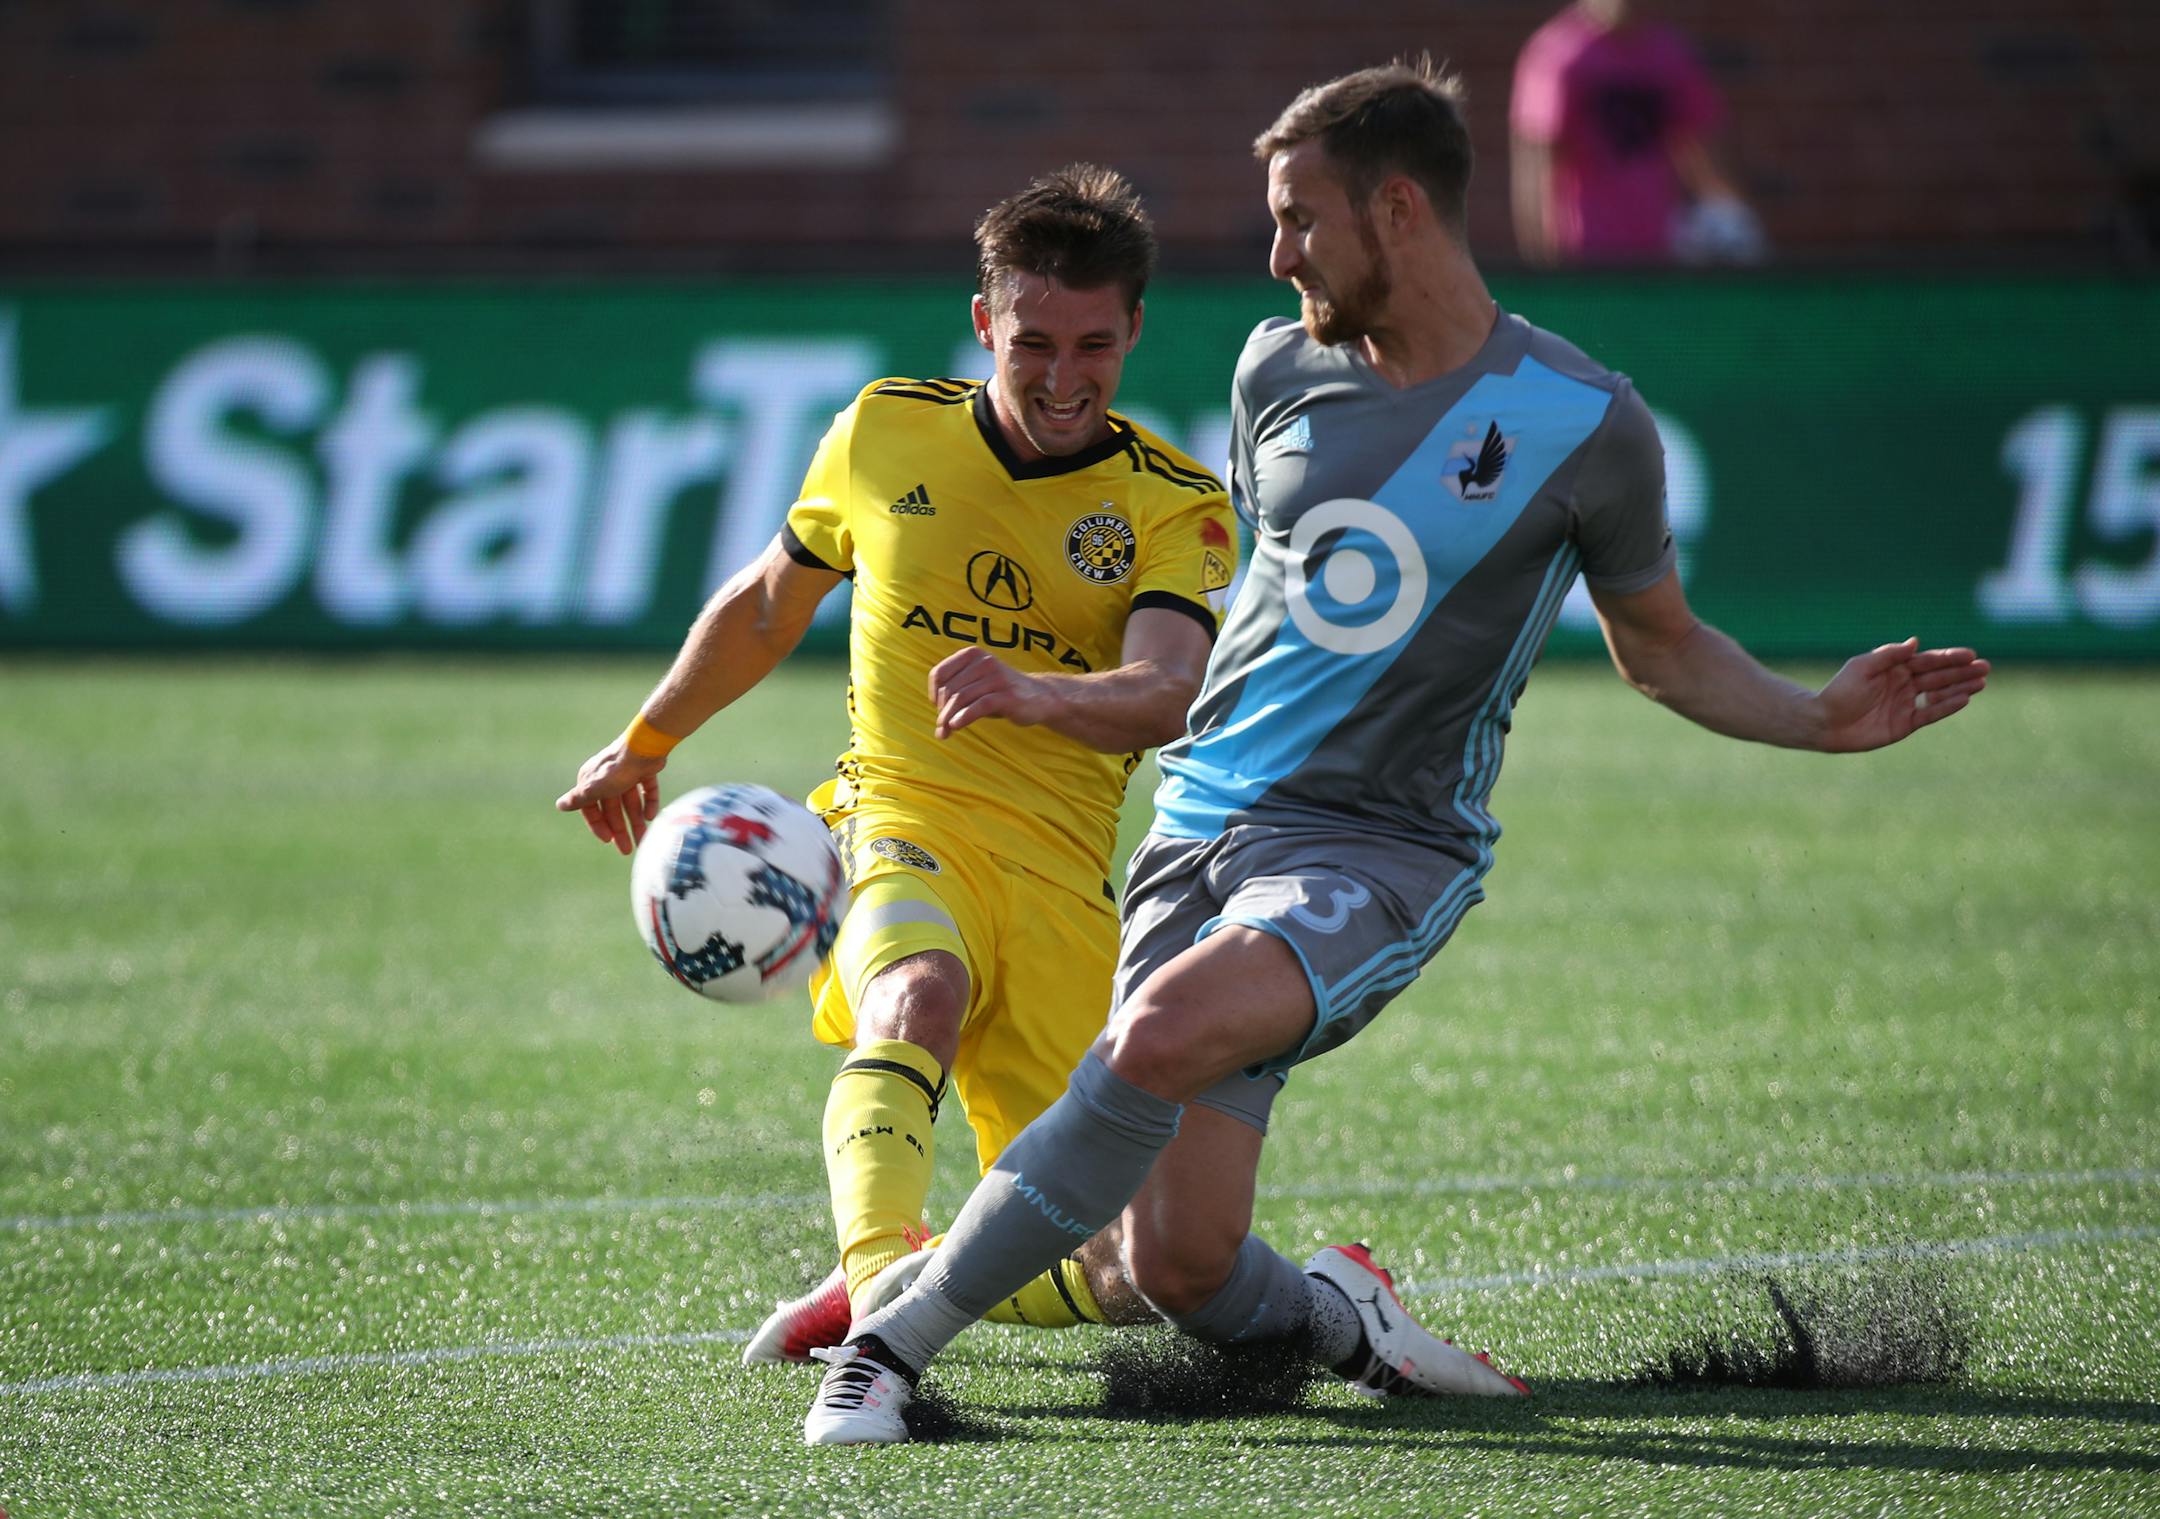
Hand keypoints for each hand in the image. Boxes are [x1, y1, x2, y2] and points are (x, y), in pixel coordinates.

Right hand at [555, 741, 665, 854]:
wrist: (643, 747)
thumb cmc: (615, 770)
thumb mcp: (594, 788)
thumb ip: (578, 799)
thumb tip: (560, 805)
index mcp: (591, 781)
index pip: (592, 808)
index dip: (599, 825)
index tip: (608, 839)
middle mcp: (608, 778)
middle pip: (613, 809)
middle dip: (620, 830)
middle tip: (627, 850)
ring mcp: (627, 774)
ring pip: (631, 802)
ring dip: (637, 821)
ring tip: (644, 839)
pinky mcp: (645, 770)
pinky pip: (647, 790)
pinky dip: (649, 803)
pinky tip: (651, 816)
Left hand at [929, 646, 1051, 739]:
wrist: (1040, 696)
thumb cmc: (1002, 692)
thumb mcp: (977, 688)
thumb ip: (958, 698)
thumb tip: (940, 726)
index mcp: (973, 655)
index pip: (940, 673)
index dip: (934, 694)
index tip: (938, 708)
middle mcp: (984, 662)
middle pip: (950, 689)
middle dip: (942, 711)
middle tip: (942, 727)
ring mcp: (997, 677)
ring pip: (961, 698)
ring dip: (949, 718)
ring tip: (945, 732)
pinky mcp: (1008, 695)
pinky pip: (979, 705)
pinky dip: (964, 717)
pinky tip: (956, 726)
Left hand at [1816, 639, 1989, 752]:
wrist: (1825, 722)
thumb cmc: (1840, 691)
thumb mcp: (1862, 667)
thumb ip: (1889, 655)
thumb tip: (1916, 641)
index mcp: (1895, 669)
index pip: (1928, 661)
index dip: (1949, 657)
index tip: (1970, 654)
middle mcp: (1904, 685)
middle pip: (1939, 676)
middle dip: (1962, 672)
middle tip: (1985, 667)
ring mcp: (1906, 705)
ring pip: (1939, 694)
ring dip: (1960, 688)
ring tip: (1981, 682)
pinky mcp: (1905, 724)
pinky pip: (1930, 714)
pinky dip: (1947, 707)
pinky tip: (1964, 700)